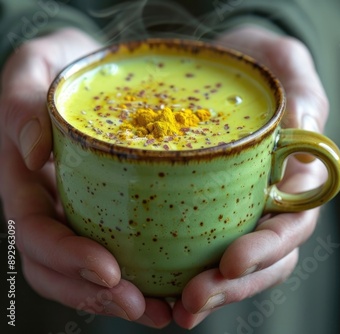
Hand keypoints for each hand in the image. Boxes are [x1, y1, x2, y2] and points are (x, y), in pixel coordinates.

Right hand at [0, 28, 171, 327]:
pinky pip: (118, 254)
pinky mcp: (110, 215)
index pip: (34, 231)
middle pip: (57, 268)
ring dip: (121, 300)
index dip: (67, 257)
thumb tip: (32, 152)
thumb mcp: (38, 65)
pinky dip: (141, 279)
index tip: (110, 270)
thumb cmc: (66, 66)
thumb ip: (22, 101)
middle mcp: (50, 204)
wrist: (97, 71)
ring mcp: (78, 213)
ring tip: (163, 311)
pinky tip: (170, 291)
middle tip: (143, 305)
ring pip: (85, 273)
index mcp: (25, 179)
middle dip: (96, 293)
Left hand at [171, 25, 330, 327]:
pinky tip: (164, 293)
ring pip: (240, 268)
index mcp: (298, 175)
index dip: (268, 247)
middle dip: (235, 284)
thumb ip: (302, 90)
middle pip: (269, 259)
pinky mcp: (213, 213)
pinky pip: (206, 252)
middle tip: (194, 298)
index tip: (232, 260)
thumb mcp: (283, 65)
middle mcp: (275, 202)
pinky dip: (188, 278)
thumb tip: (306, 125)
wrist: (224, 70)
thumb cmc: (259, 67)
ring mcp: (245, 212)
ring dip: (213, 293)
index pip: (294, 221)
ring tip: (180, 309)